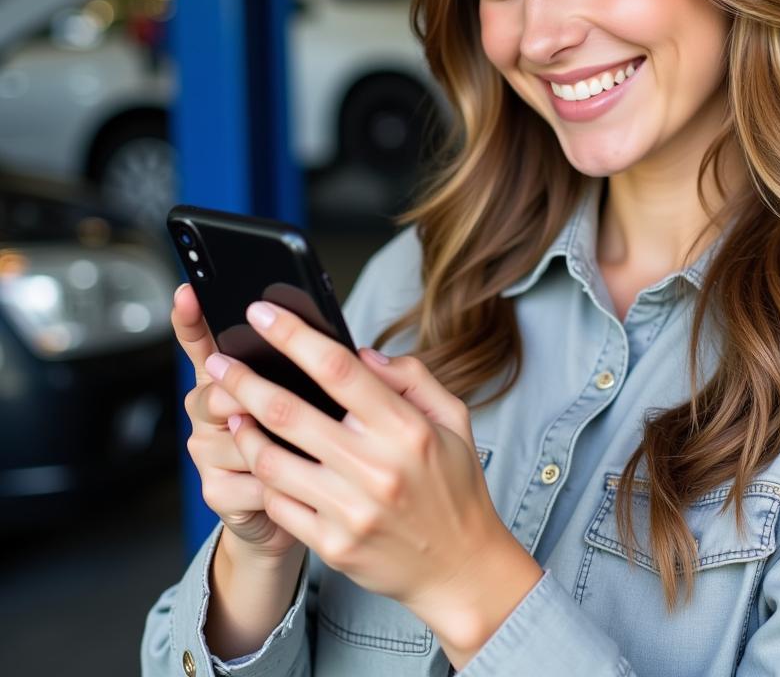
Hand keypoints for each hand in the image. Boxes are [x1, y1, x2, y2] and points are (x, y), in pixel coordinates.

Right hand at [172, 283, 298, 559]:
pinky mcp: (216, 491)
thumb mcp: (318, 398)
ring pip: (236, 436)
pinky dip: (284, 479)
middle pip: (216, 391)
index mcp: (231, 379)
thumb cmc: (313, 442)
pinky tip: (303, 480)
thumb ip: (324, 370)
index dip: (191, 319)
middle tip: (275, 399)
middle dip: (248, 394)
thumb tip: (352, 350)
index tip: (188, 292)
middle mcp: (209, 412)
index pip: (201, 343)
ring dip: (278, 443)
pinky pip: (250, 477)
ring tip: (311, 448)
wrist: (303, 508)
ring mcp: (207, 452)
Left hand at [204, 300, 542, 664]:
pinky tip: (257, 459)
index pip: (338, 369)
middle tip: (217, 360)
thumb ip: (413, 379)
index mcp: (406, 429)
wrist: (460, 569)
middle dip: (242, 380)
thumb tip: (364, 355)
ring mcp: (350, 510)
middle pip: (289, 412)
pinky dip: (262, 477)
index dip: (293, 336)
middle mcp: (375, 467)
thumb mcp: (454, 420)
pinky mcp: (332, 544)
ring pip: (272, 461)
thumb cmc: (455, 487)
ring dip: (242, 430)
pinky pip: (279, 504)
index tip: (262, 313)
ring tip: (229, 411)